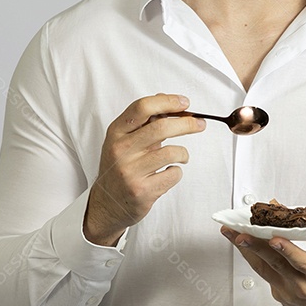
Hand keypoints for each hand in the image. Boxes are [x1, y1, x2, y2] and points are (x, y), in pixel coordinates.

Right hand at [83, 94, 204, 245]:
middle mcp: (120, 149)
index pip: (143, 107)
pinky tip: (168, 173)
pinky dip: (177, 171)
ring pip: (172, 152)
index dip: (168, 102)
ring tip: (181, 156)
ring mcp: (130, 171)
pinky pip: (173, 174)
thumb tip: (168, 101)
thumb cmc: (118, 167)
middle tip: (199, 124)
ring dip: (183, 153)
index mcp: (116, 132)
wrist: (106, 203)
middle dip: (187, 124)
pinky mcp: (142, 191)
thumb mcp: (123, 139)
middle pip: (161, 127)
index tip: (184, 103)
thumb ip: (144, 121)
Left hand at [221, 226, 305, 305]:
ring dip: (245, 250)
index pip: (301, 262)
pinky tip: (244, 243)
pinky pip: (264, 273)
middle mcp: (301, 286)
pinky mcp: (279, 294)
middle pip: (274, 262)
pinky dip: (254, 257)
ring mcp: (287, 292)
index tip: (273, 238)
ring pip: (262, 268)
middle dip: (254, 244)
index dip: (287, 250)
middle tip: (238, 230)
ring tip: (230, 233)